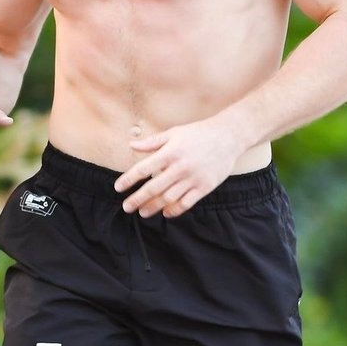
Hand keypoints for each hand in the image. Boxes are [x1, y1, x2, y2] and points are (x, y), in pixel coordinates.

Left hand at [114, 117, 241, 217]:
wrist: (228, 137)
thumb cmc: (198, 133)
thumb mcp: (174, 133)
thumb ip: (152, 142)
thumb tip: (131, 144)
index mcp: (171, 152)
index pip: (144, 168)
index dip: (129, 179)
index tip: (118, 188)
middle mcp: (180, 166)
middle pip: (154, 188)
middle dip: (137, 199)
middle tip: (126, 207)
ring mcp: (193, 178)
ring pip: (169, 198)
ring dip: (153, 207)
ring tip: (143, 212)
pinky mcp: (205, 187)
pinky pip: (187, 203)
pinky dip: (174, 210)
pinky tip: (166, 213)